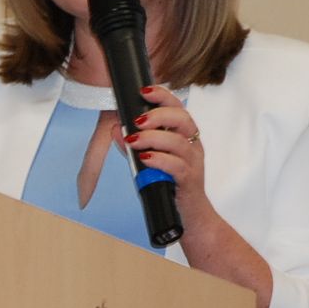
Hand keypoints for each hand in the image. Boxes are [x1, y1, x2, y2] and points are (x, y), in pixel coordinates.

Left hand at [120, 85, 210, 217]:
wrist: (189, 215)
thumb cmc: (170, 184)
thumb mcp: (149, 161)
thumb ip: (133, 146)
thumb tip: (115, 129)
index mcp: (185, 135)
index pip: (178, 107)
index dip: (162, 96)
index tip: (143, 91)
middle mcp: (192, 145)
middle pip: (182, 119)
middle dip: (158, 115)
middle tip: (137, 121)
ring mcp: (193, 163)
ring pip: (178, 142)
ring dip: (153, 138)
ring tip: (134, 141)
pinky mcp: (189, 180)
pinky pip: (177, 166)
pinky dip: (160, 160)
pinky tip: (146, 159)